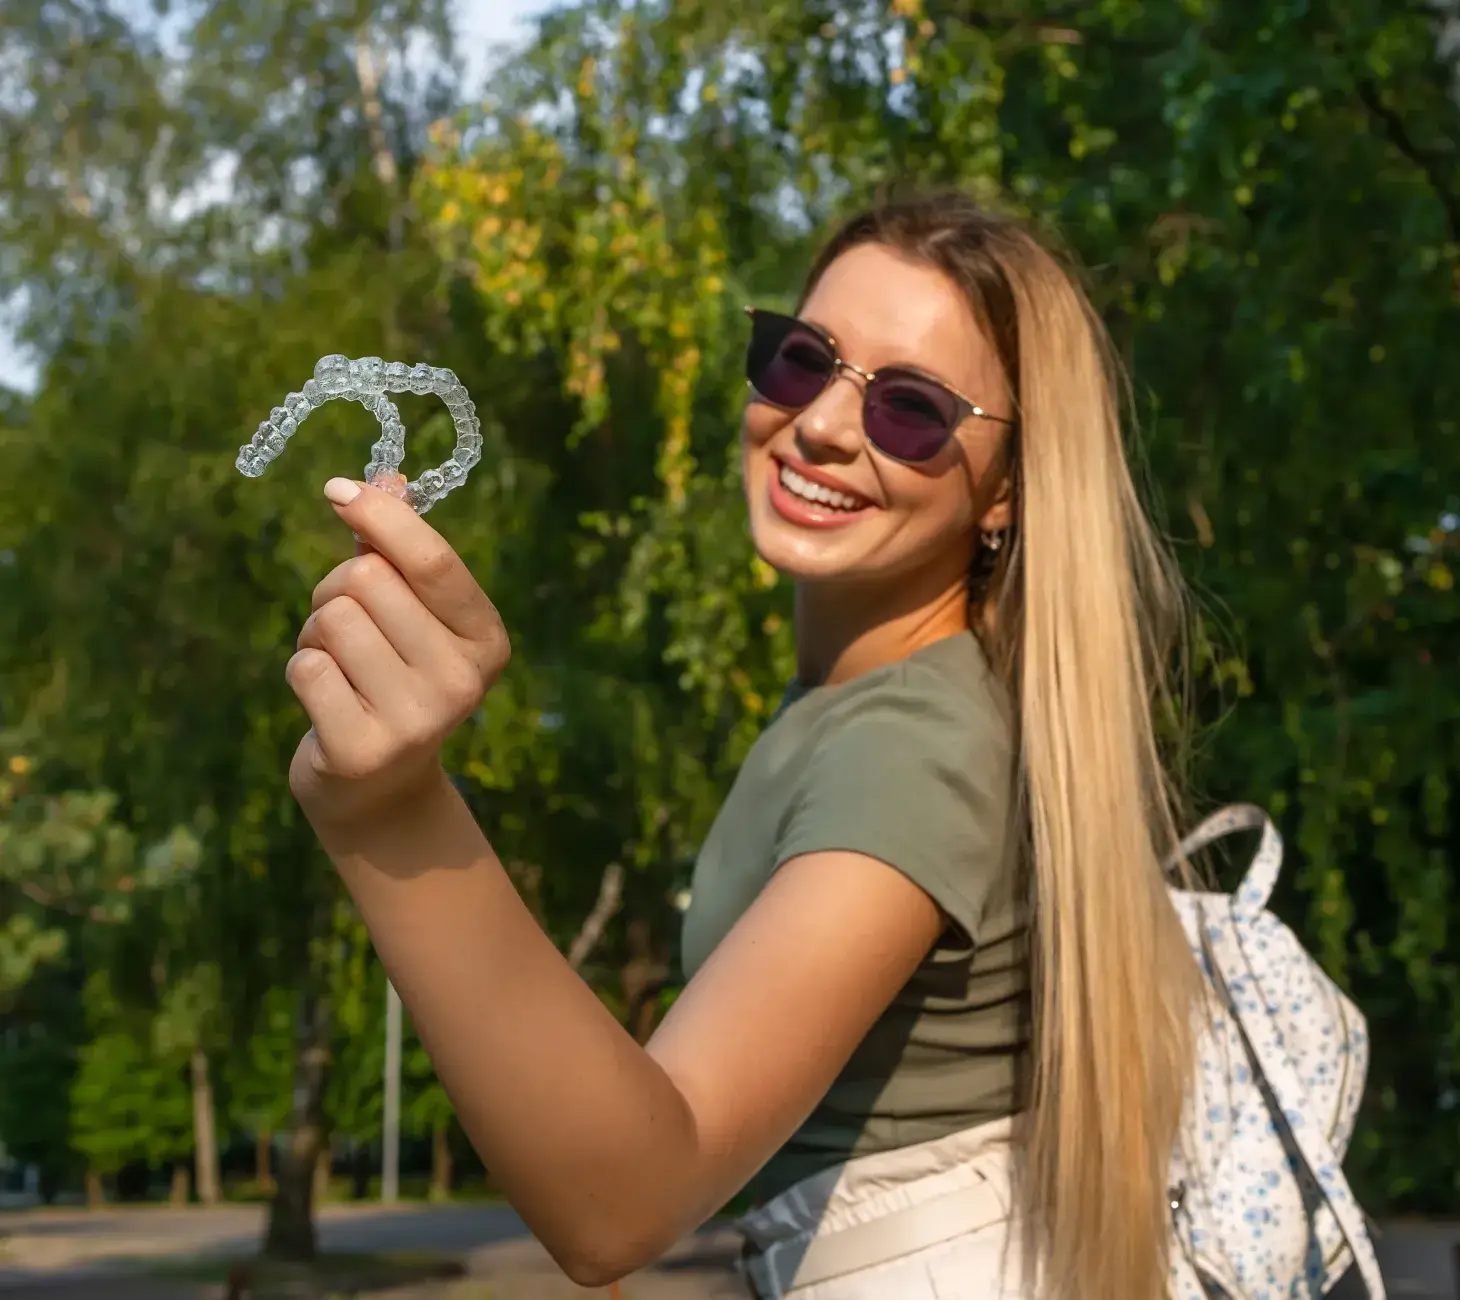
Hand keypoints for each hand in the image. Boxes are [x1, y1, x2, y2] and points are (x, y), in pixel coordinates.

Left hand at [286, 478, 509, 830]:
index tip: (337, 490)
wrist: (378, 789)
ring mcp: (417, 721)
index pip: (433, 561)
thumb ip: (399, 550)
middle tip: (343, 624)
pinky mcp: (364, 750)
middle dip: (336, 589)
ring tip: (337, 665)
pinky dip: (301, 671)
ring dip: (315, 633)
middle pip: (367, 580)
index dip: (382, 516)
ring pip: (332, 620)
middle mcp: (462, 682)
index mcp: (486, 641)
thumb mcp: (409, 615)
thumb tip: (387, 478)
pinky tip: (325, 699)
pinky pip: (306, 668)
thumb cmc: (390, 678)